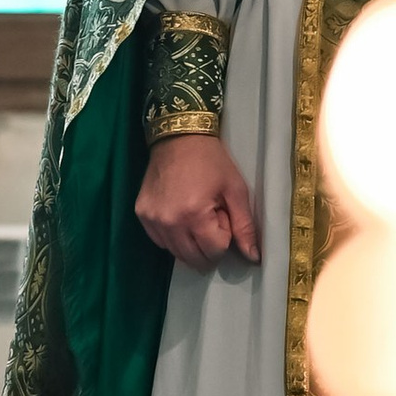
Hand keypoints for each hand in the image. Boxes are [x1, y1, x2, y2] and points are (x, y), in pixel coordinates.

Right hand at [137, 133, 257, 269]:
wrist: (179, 137)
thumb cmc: (211, 161)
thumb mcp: (235, 190)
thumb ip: (244, 226)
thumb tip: (254, 257)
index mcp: (194, 215)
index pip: (214, 251)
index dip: (224, 238)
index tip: (223, 216)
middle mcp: (169, 222)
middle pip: (193, 259)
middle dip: (208, 247)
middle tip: (211, 219)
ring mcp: (152, 220)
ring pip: (176, 254)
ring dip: (191, 244)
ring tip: (196, 217)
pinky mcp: (141, 215)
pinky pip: (160, 242)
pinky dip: (173, 238)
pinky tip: (180, 217)